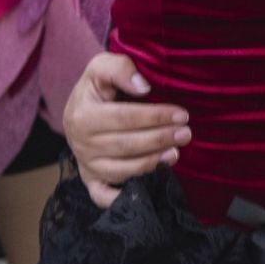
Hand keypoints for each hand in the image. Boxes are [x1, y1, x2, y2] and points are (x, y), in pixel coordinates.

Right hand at [63, 52, 192, 208]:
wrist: (77, 111)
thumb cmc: (96, 88)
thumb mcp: (101, 66)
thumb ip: (119, 68)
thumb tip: (143, 86)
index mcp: (82, 115)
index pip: (125, 117)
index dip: (155, 116)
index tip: (182, 113)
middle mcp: (81, 144)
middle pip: (126, 145)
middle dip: (160, 139)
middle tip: (186, 133)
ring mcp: (86, 165)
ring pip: (122, 170)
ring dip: (152, 163)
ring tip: (176, 153)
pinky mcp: (91, 181)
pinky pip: (105, 196)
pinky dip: (124, 197)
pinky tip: (148, 187)